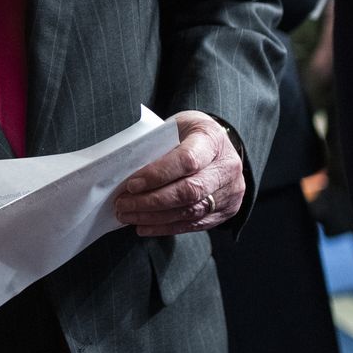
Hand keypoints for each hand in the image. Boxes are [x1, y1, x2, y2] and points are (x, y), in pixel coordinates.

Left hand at [114, 111, 245, 235]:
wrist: (220, 145)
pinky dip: (166, 227)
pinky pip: (194, 224)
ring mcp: (230, 192)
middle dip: (151, 201)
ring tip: (128, 216)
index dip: (157, 175)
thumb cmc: (191, 133)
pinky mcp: (226, 211)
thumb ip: (158, 144)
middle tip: (123, 204)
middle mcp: (226, 167)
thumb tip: (127, 170)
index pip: (187, 160)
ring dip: (154, 217)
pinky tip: (145, 226)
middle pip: (189, 191)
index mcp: (212, 139)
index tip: (132, 184)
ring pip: (190, 212)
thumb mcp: (176, 126)